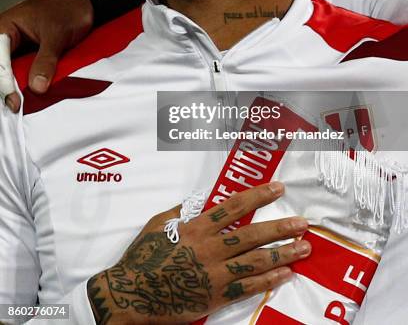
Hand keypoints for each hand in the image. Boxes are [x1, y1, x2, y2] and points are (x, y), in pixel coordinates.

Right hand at [0, 0, 92, 111]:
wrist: (89, 4)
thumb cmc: (70, 9)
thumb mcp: (57, 35)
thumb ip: (46, 60)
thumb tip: (36, 86)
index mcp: (7, 25)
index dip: (4, 80)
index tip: (13, 99)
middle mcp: (9, 36)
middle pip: (2, 66)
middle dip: (7, 85)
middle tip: (15, 105)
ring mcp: (20, 46)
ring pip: (12, 70)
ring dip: (17, 85)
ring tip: (20, 104)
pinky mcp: (32, 54)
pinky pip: (25, 70)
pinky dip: (28, 82)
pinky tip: (31, 95)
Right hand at [87, 182, 310, 323]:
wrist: (133, 294)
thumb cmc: (143, 257)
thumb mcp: (158, 224)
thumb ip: (181, 211)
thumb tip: (199, 199)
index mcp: (197, 227)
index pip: (235, 207)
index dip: (259, 196)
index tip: (278, 188)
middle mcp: (211, 248)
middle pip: (253, 235)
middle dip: (281, 228)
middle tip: (303, 223)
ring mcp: (216, 273)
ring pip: (257, 261)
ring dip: (283, 253)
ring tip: (304, 247)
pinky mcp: (216, 296)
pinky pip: (249, 288)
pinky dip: (269, 281)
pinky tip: (286, 274)